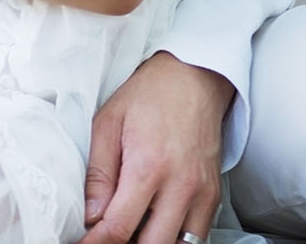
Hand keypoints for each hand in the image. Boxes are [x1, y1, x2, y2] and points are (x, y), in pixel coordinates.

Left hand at [79, 52, 230, 243]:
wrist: (194, 77)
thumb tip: (91, 215)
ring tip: (129, 230)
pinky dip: (174, 240)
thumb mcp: (108, 123)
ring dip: (150, 243)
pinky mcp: (214, 196)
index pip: (119, 227)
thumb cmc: (148, 95)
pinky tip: (153, 228)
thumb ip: (99, 173)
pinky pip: (197, 236)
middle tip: (104, 236)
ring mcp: (202, 194)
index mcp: (148, 167)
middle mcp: (180, 186)